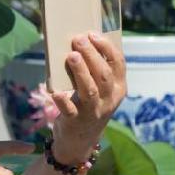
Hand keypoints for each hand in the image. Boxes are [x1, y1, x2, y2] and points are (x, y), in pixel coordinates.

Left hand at [50, 32, 126, 162]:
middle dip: (92, 55)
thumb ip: (93, 70)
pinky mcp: (76, 121)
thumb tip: (79, 43)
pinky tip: (56, 92)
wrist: (79, 140)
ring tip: (71, 56)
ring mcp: (93, 111)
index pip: (118, 64)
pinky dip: (63, 100)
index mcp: (118, 88)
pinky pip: (70, 110)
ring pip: (90, 90)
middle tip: (78, 39)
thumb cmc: (87, 105)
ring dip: (81, 72)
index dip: (106, 48)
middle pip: (103, 74)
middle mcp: (109, 100)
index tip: (92, 34)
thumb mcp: (98, 89)